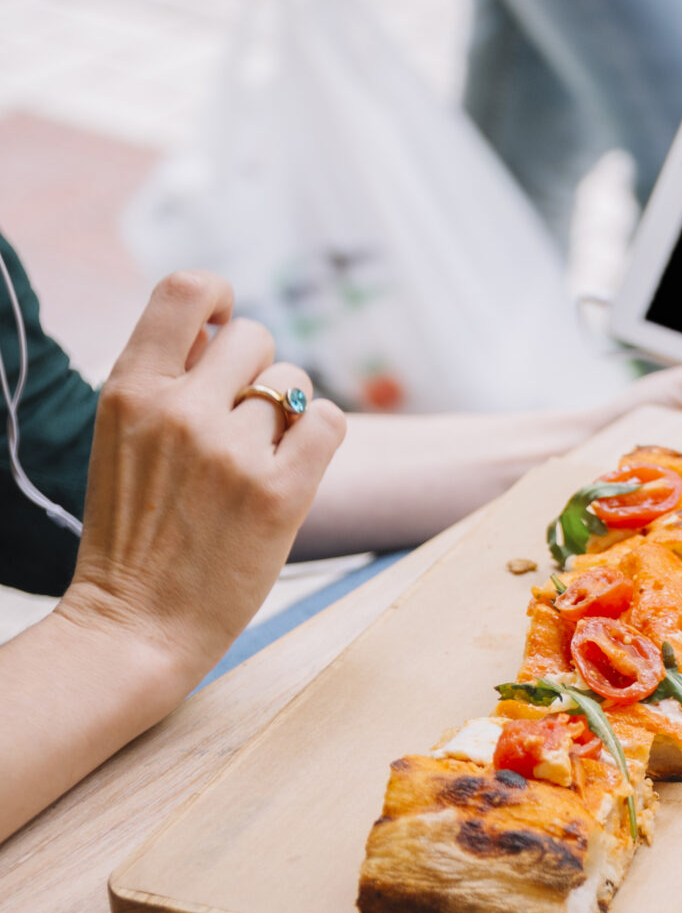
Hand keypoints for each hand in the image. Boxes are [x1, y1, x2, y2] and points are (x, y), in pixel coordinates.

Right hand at [56, 272, 347, 688]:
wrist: (136, 621)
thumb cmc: (134, 530)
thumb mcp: (122, 437)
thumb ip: (166, 379)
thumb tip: (222, 322)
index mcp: (130, 390)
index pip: (186, 291)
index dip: (220, 296)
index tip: (226, 322)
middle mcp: (180, 410)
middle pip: (256, 337)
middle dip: (259, 370)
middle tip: (244, 420)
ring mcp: (231, 451)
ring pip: (294, 384)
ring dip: (286, 414)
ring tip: (254, 460)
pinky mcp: (279, 492)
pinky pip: (328, 421)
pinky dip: (320, 436)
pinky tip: (295, 465)